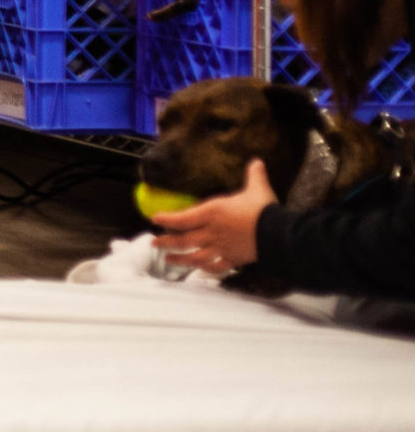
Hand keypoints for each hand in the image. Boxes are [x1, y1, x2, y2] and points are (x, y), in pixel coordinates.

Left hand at [155, 160, 273, 276]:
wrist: (278, 233)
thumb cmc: (263, 209)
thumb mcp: (257, 188)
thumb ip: (254, 175)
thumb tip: (256, 161)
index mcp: (212, 213)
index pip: (183, 218)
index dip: (167, 219)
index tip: (154, 219)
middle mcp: (212, 232)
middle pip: (184, 240)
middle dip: (167, 242)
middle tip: (154, 243)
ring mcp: (222, 248)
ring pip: (195, 256)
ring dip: (180, 259)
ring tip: (168, 260)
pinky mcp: (234, 259)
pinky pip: (216, 267)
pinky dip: (207, 269)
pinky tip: (200, 270)